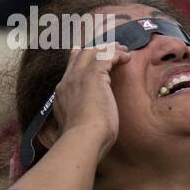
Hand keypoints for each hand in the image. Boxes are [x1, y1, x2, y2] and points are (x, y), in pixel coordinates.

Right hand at [48, 43, 129, 159]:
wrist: (83, 139)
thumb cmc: (83, 140)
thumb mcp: (76, 125)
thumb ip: (77, 117)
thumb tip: (82, 122)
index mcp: (62, 93)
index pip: (70, 69)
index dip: (81, 59)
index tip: (93, 57)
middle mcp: (67, 81)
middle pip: (79, 55)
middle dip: (96, 49)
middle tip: (112, 49)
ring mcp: (78, 77)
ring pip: (92, 52)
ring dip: (109, 49)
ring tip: (122, 50)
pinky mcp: (93, 76)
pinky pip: (106, 56)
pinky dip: (117, 54)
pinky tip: (127, 57)